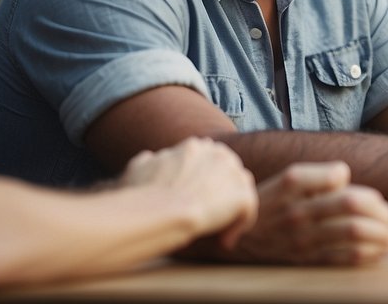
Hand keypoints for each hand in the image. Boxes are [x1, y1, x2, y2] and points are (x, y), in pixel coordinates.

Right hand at [120, 137, 257, 249]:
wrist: (158, 210)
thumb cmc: (143, 194)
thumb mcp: (138, 167)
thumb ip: (150, 160)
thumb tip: (151, 159)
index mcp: (194, 146)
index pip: (207, 159)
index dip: (202, 180)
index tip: (192, 198)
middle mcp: (218, 153)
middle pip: (228, 170)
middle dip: (220, 190)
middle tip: (207, 213)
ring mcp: (233, 173)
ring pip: (241, 187)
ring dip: (231, 205)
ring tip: (218, 228)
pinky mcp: (242, 195)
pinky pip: (248, 209)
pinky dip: (239, 225)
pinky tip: (225, 240)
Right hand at [209, 162, 387, 265]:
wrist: (235, 238)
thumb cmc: (271, 203)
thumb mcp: (286, 180)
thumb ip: (318, 176)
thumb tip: (348, 179)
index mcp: (292, 183)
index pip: (339, 177)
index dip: (360, 185)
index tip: (372, 197)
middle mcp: (297, 209)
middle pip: (351, 204)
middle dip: (379, 209)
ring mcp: (302, 236)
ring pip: (353, 232)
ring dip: (380, 232)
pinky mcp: (305, 259)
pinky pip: (344, 257)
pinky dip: (369, 253)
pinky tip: (379, 250)